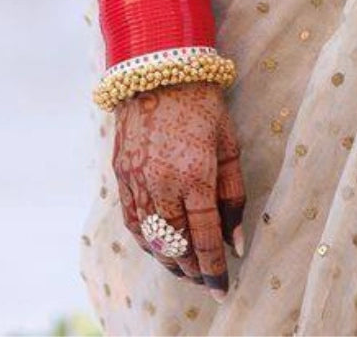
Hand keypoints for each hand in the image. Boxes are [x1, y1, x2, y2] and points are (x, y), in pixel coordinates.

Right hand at [113, 80, 245, 300]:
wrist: (160, 68)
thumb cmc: (204, 104)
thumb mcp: (229, 144)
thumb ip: (234, 196)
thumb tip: (235, 242)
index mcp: (195, 174)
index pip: (205, 237)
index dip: (213, 269)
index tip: (221, 289)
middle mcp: (162, 182)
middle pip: (175, 245)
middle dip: (191, 268)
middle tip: (204, 279)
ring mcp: (136, 179)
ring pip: (150, 238)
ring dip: (168, 259)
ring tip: (184, 267)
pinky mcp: (121, 173)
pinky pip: (132, 220)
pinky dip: (146, 239)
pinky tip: (159, 244)